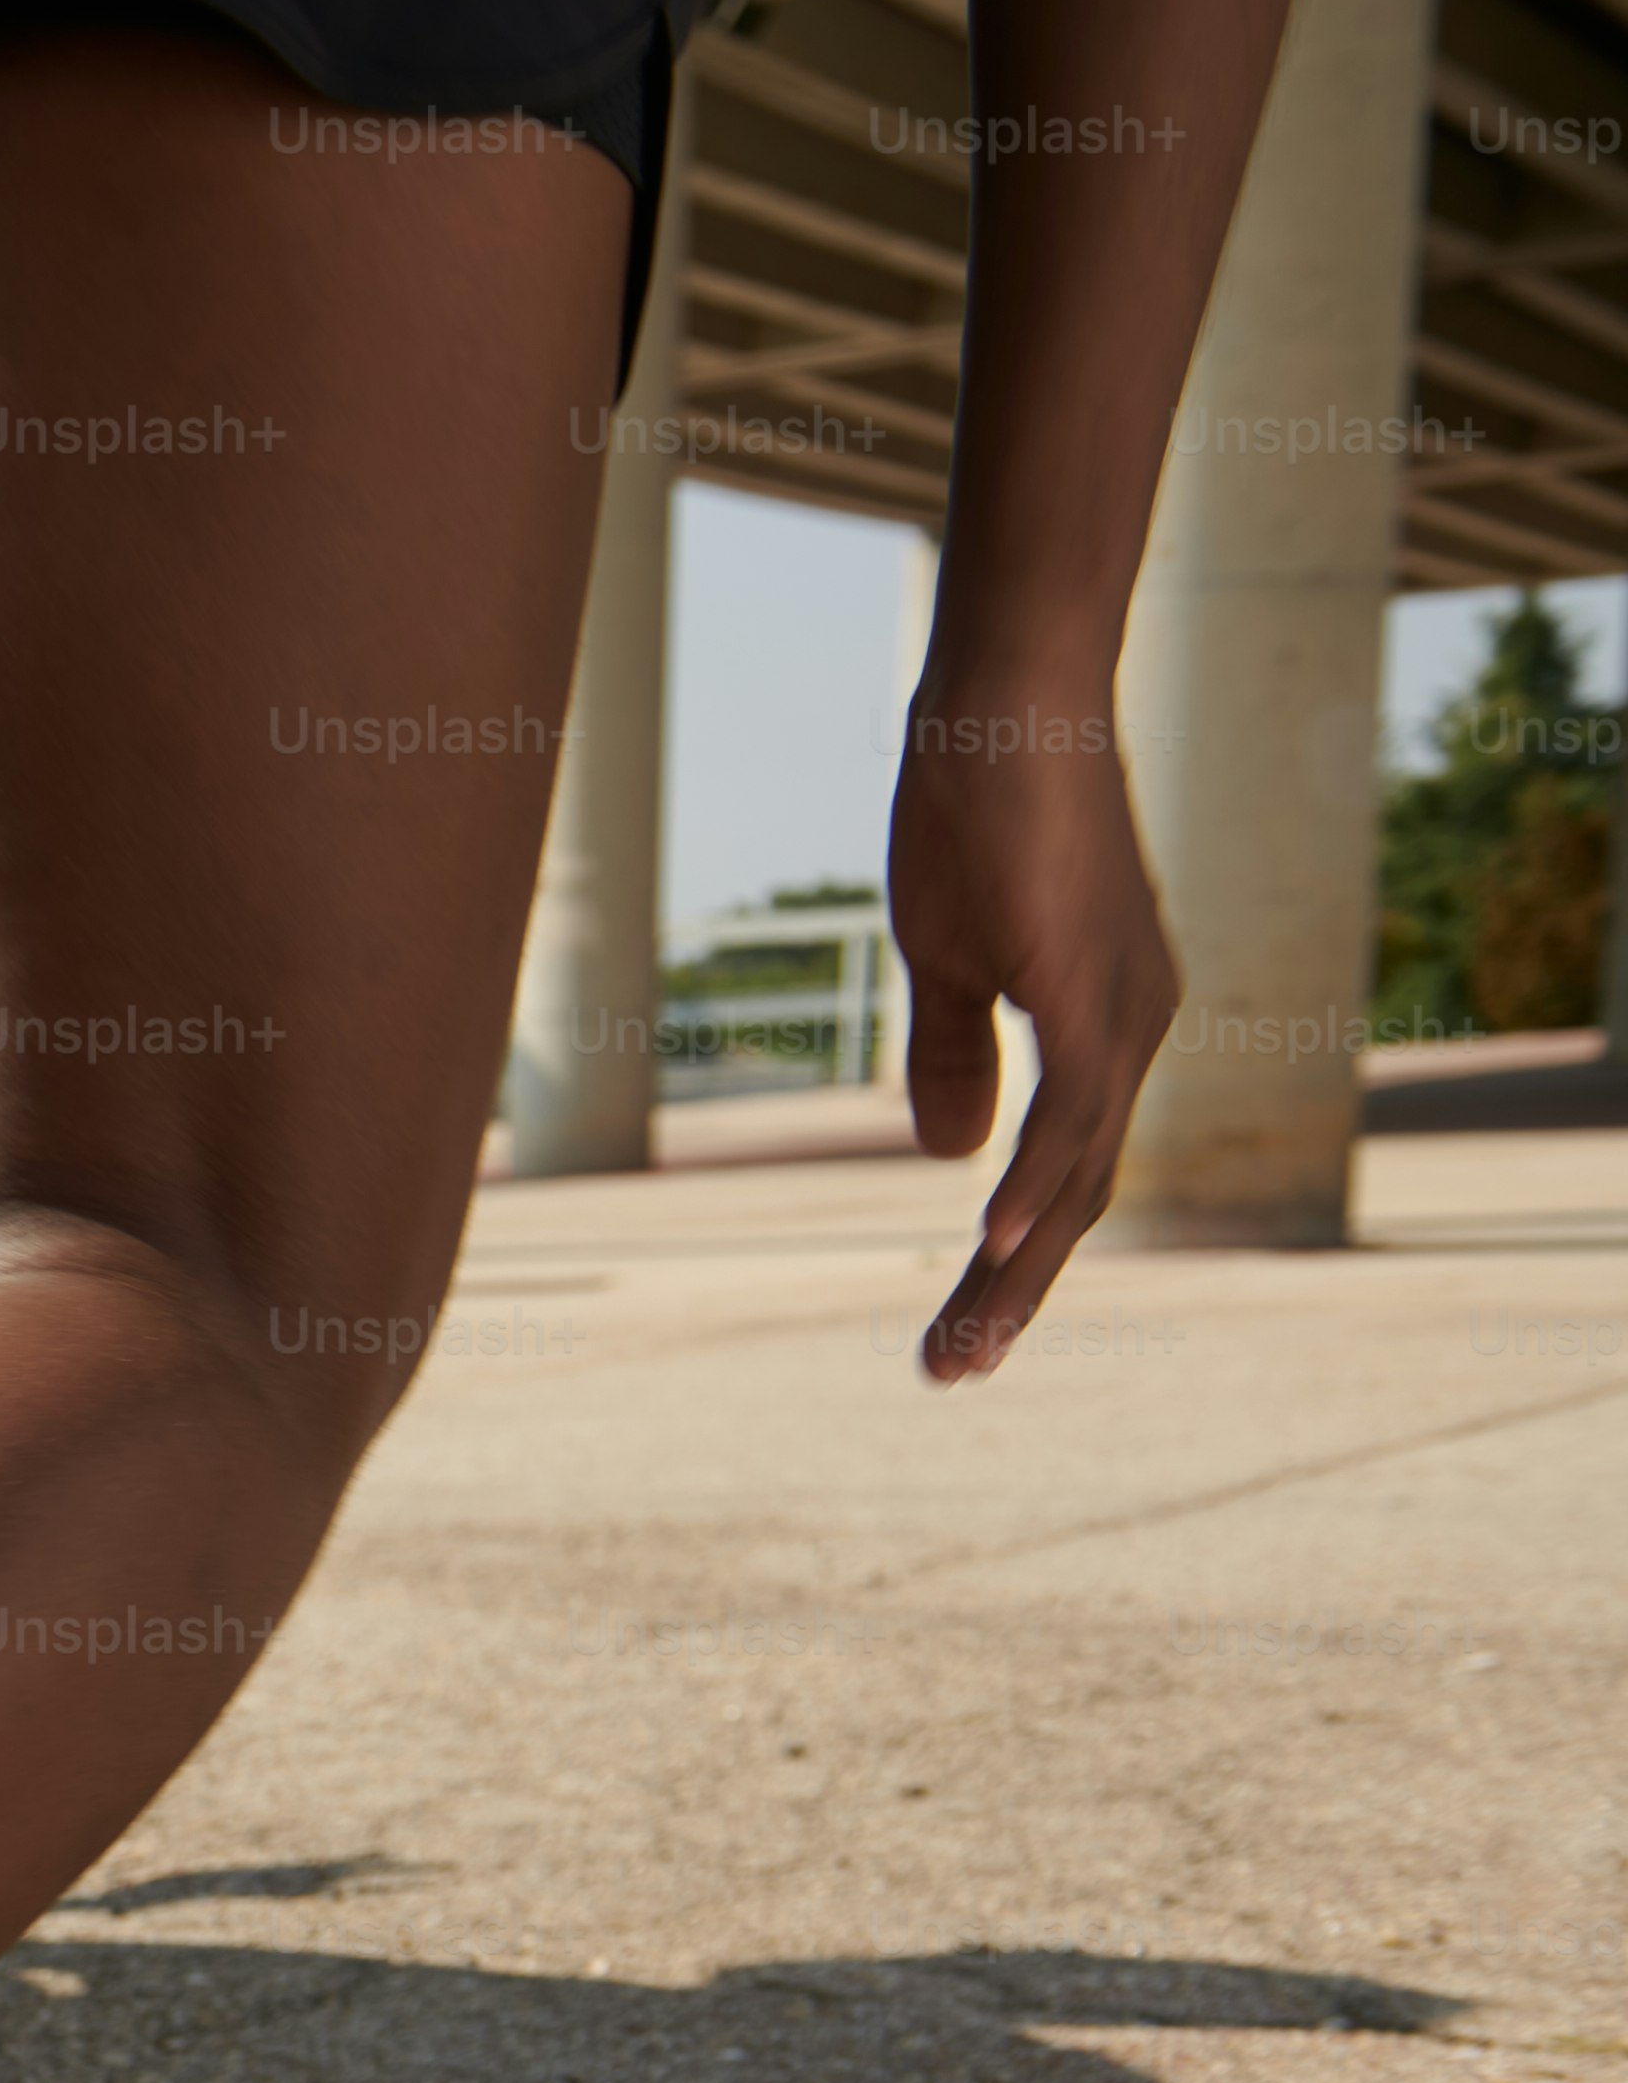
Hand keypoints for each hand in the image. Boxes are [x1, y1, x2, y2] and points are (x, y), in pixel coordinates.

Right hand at [884, 685, 1179, 1383]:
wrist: (1006, 707)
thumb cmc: (974, 812)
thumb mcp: (950, 958)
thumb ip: (955, 1057)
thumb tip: (951, 1157)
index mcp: (1103, 1025)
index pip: (1061, 1169)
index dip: (1010, 1258)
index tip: (955, 1331)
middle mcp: (1134, 1029)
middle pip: (1078, 1194)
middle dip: (1013, 1295)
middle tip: (948, 1375)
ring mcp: (1124, 1011)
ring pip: (1077, 1172)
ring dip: (1016, 1271)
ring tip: (957, 1348)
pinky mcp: (1092, 986)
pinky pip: (1071, 1112)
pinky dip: (1032, 1183)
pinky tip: (993, 1243)